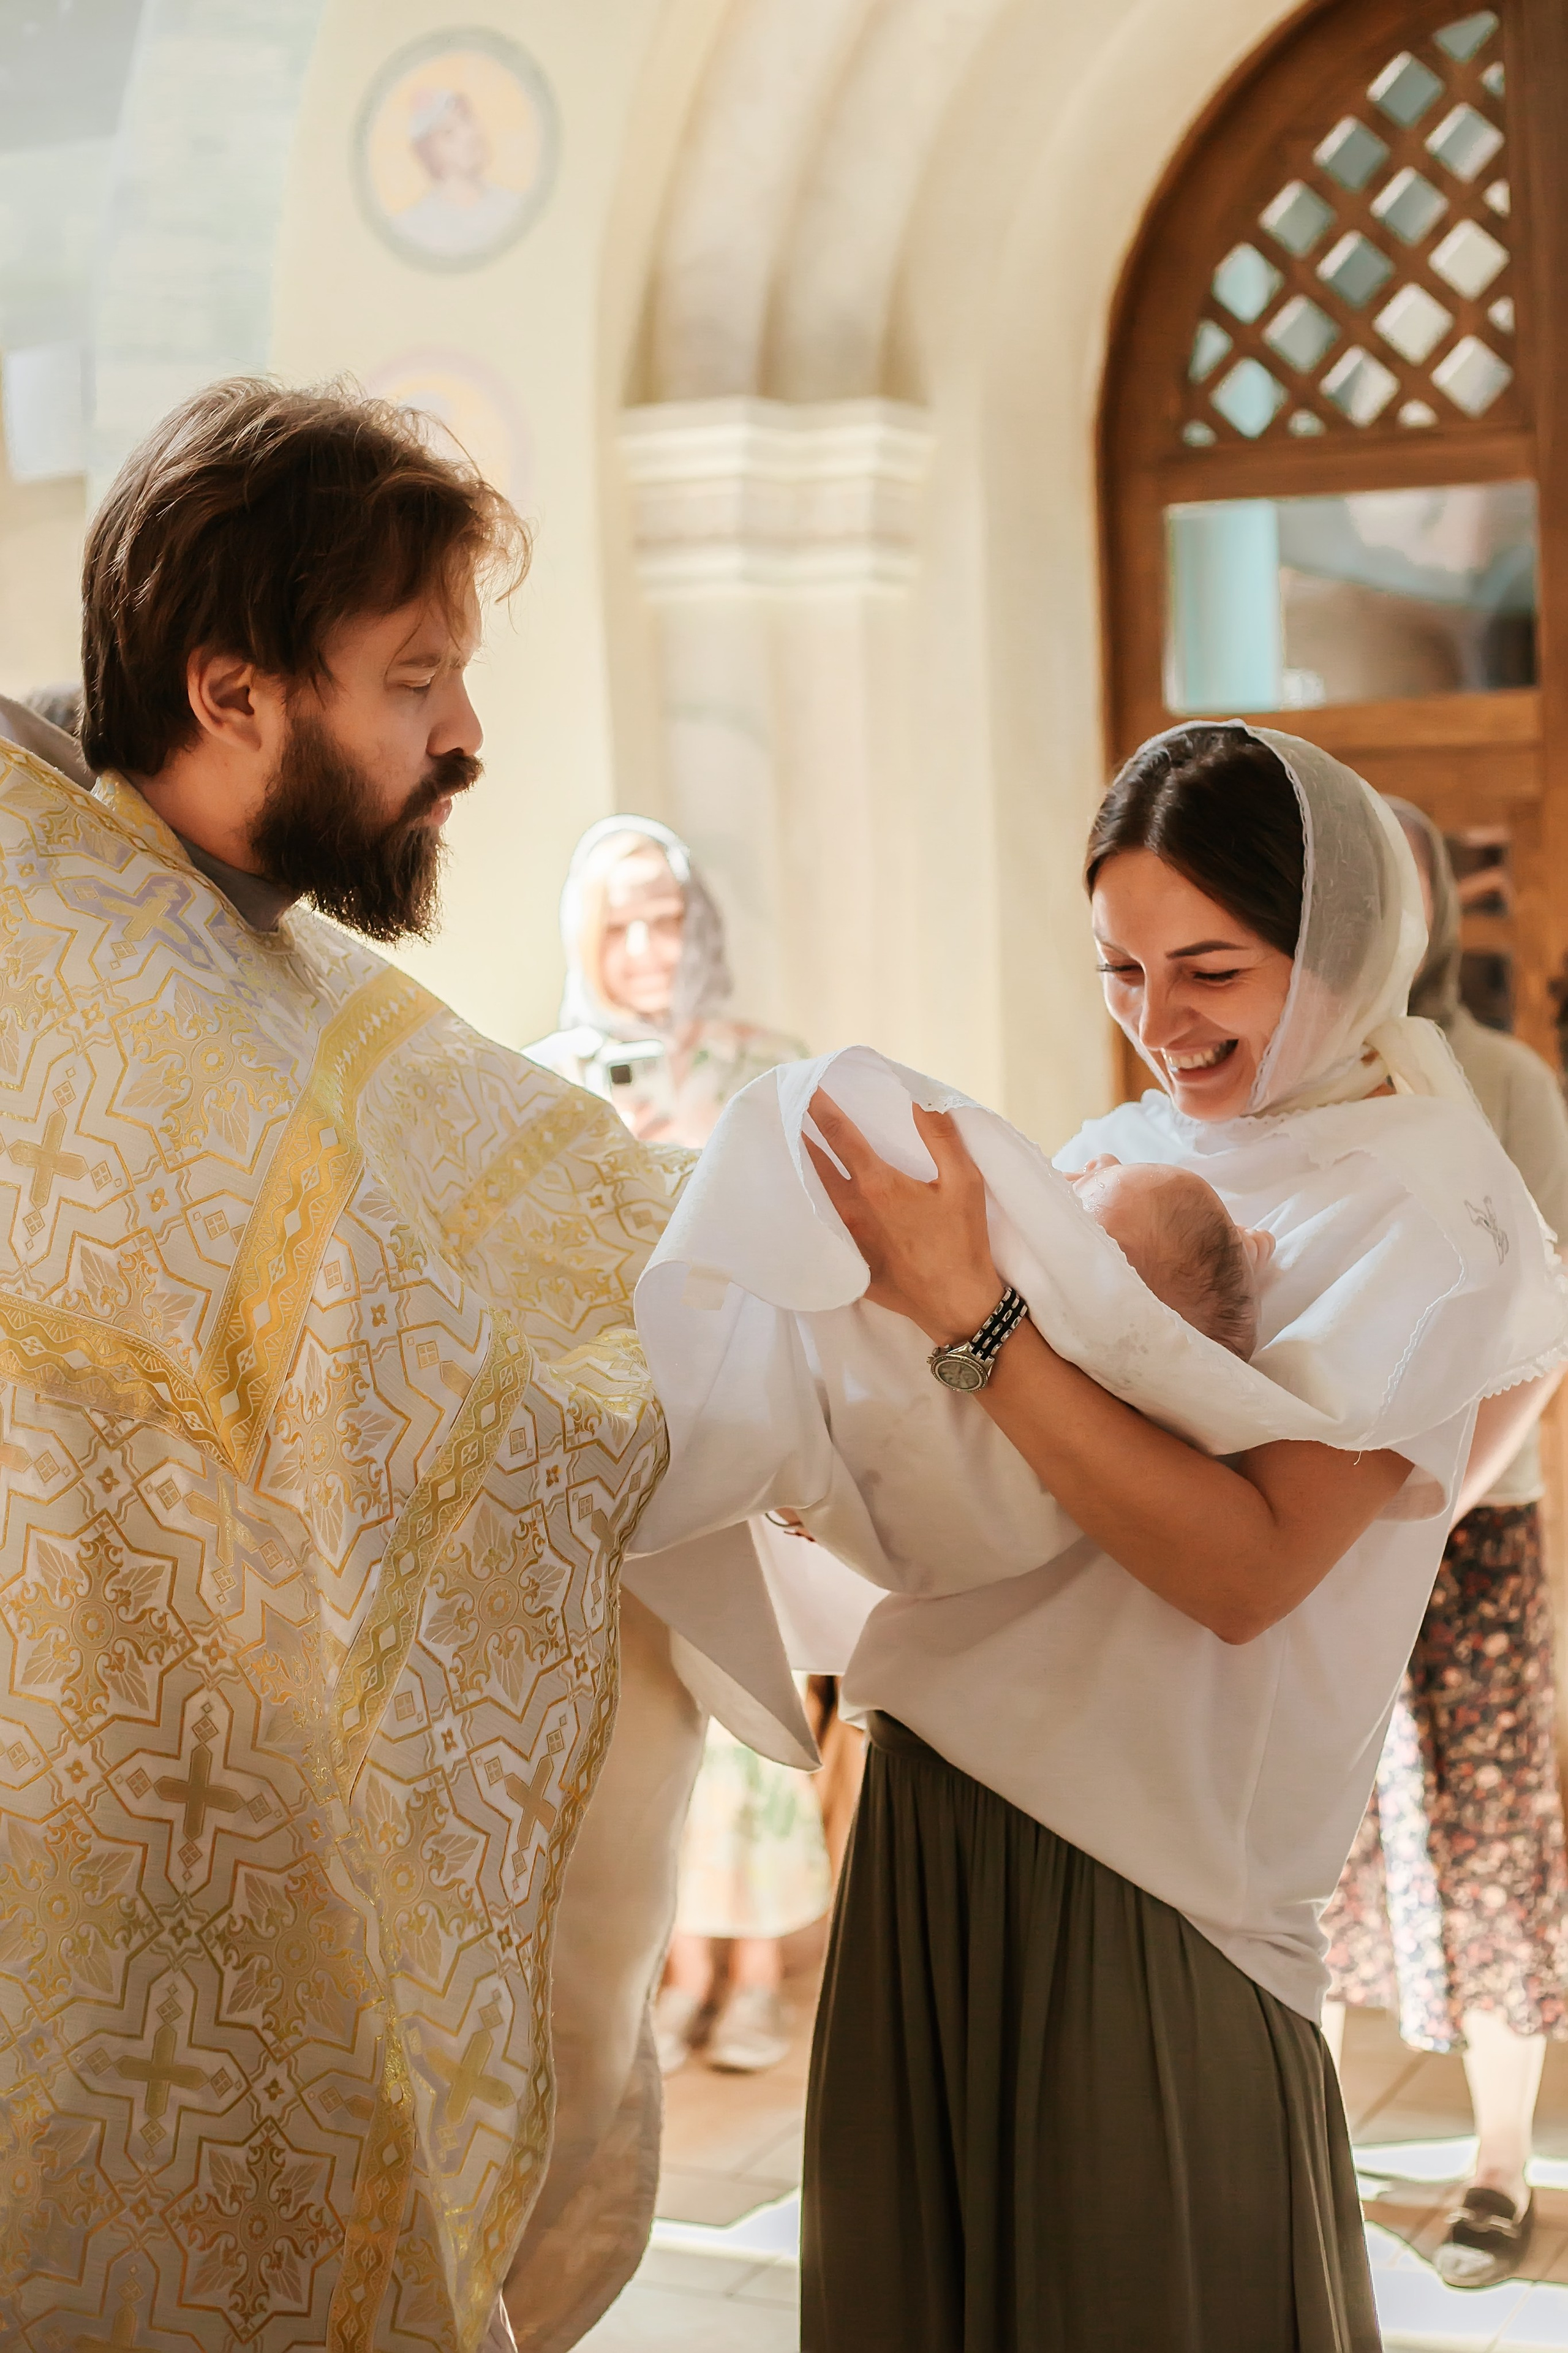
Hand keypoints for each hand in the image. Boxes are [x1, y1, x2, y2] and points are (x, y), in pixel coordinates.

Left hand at [804, 1091, 1004, 1343]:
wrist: (956, 1304)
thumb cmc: (963, 1241)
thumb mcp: (965, 1182)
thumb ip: (941, 1138)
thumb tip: (919, 1102)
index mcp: (878, 1184)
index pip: (839, 1135)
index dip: (822, 1109)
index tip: (808, 1088)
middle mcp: (853, 1209)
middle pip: (816, 1163)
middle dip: (804, 1135)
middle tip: (790, 1113)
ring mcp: (848, 1238)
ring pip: (816, 1196)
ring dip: (806, 1170)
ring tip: (795, 1149)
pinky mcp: (851, 1263)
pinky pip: (826, 1229)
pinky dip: (817, 1208)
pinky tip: (812, 1202)